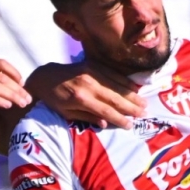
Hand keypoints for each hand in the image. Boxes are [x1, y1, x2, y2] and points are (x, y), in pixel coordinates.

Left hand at [27, 61, 145, 128]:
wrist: (44, 77)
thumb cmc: (54, 99)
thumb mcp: (66, 113)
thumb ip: (86, 117)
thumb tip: (105, 123)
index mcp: (81, 99)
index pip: (106, 111)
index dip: (120, 119)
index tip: (131, 126)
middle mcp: (88, 84)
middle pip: (115, 98)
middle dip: (131, 107)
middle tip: (145, 114)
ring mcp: (91, 72)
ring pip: (117, 85)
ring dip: (132, 95)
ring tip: (144, 103)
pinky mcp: (92, 64)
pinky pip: (112, 73)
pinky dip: (124, 80)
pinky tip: (134, 87)